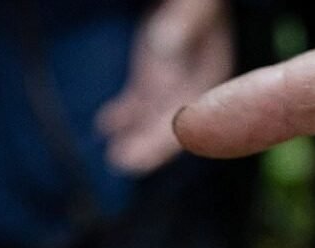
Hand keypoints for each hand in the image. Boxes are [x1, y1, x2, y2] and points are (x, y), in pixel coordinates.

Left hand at [97, 0, 232, 173]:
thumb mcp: (194, 5)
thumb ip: (185, 22)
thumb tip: (163, 44)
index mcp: (211, 68)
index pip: (195, 112)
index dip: (175, 133)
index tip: (153, 153)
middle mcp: (192, 80)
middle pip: (173, 122)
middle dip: (151, 145)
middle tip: (126, 163)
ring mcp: (171, 79)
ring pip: (153, 117)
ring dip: (135, 138)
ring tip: (115, 158)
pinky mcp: (153, 73)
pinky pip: (138, 101)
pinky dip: (121, 115)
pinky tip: (103, 126)